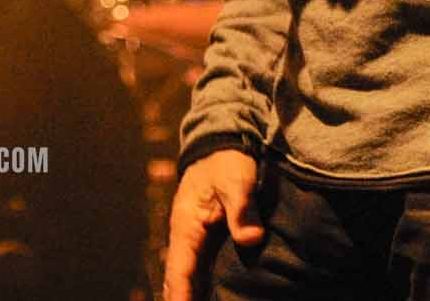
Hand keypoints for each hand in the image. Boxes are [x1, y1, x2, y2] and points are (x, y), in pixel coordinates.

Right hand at [164, 149, 265, 300]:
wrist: (222, 144)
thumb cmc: (227, 160)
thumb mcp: (236, 180)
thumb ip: (242, 209)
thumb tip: (251, 239)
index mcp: (187, 225)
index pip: (180, 269)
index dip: (180, 295)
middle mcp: (186, 237)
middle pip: (178, 279)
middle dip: (179, 299)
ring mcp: (195, 239)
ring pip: (188, 277)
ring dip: (189, 295)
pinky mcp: (207, 239)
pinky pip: (200, 270)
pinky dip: (200, 288)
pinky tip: (208, 298)